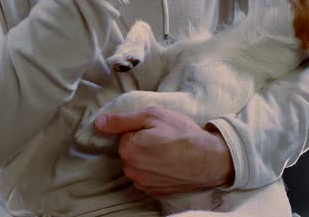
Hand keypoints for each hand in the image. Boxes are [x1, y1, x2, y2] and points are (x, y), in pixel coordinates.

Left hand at [94, 107, 234, 195]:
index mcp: (128, 149)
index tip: (156, 130)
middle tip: (163, 139)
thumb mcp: (153, 115)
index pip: (124, 135)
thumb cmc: (183, 134)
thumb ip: (122, 119)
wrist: (210, 159)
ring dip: (148, 158)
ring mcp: (142, 183)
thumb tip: (98, 123)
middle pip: (129, 151)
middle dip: (142, 144)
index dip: (140, 129)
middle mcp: (131, 169)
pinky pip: (145, 177)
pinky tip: (169, 164)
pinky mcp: (153, 192)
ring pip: (137, 164)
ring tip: (168, 152)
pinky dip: (154, 171)